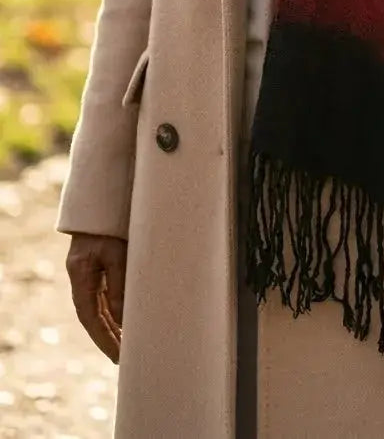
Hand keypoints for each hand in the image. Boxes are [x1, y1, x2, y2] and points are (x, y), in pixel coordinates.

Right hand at [66, 233, 126, 364]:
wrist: (103, 200)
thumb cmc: (111, 224)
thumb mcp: (117, 254)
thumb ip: (120, 286)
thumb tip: (124, 320)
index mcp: (81, 275)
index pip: (90, 317)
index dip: (102, 338)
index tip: (116, 356)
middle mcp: (82, 277)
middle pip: (93, 315)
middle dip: (107, 337)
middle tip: (123, 358)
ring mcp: (89, 272)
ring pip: (99, 307)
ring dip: (112, 325)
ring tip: (127, 345)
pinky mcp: (99, 266)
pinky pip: (104, 294)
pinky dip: (114, 310)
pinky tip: (124, 321)